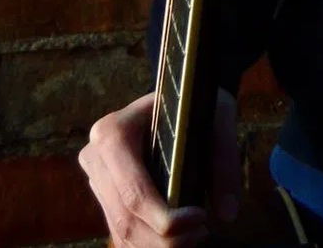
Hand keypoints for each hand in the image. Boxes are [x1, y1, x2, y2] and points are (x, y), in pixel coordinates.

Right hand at [79, 89, 238, 247]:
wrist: (176, 91)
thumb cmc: (196, 101)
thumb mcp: (218, 117)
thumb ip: (224, 161)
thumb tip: (227, 215)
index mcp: (114, 132)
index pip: (135, 191)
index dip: (165, 218)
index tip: (200, 219)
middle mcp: (95, 155)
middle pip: (125, 218)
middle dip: (164, 238)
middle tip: (201, 235)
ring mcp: (95, 176)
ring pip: (120, 231)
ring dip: (155, 247)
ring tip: (193, 238)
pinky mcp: (102, 192)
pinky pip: (119, 230)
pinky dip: (146, 243)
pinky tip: (174, 240)